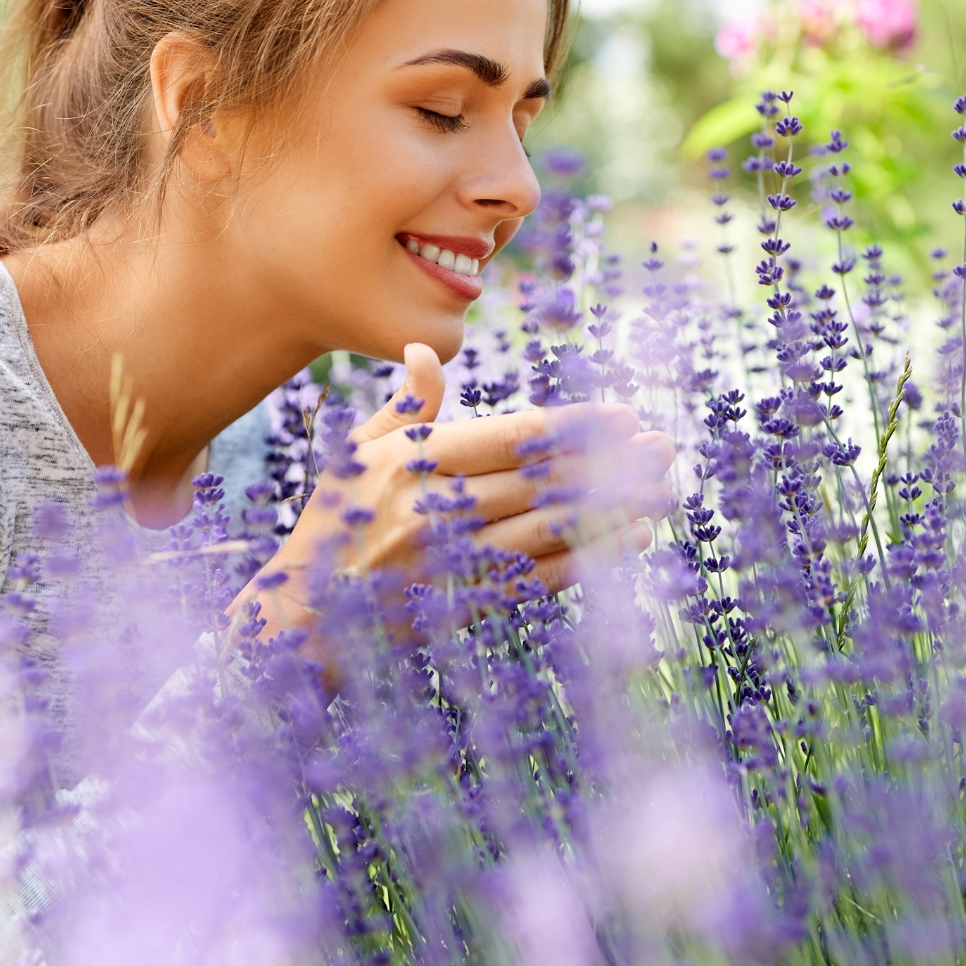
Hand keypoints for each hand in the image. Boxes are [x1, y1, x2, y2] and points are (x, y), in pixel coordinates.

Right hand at [229, 344, 674, 640]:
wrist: (302, 615)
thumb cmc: (332, 522)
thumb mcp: (356, 454)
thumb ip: (406, 407)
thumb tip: (428, 350)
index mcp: (413, 462)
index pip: (511, 437)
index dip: (574, 426)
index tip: (621, 416)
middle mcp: (435, 508)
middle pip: (542, 480)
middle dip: (610, 463)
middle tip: (662, 447)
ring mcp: (451, 560)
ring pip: (550, 527)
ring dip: (612, 509)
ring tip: (661, 490)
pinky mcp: (463, 602)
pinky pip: (539, 577)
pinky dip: (589, 559)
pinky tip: (628, 542)